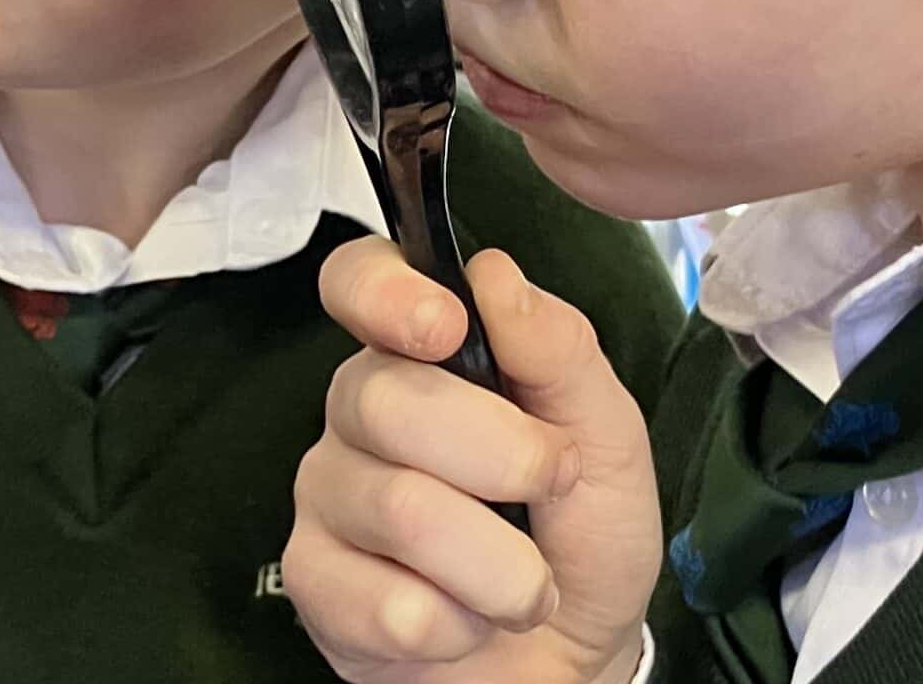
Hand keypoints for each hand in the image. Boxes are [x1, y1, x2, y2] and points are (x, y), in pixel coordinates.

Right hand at [284, 242, 661, 682]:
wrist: (574, 658)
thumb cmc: (582, 536)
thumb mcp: (606, 436)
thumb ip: (560, 351)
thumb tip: (495, 277)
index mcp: (420, 353)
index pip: (357, 282)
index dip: (385, 292)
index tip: (445, 327)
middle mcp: (359, 413)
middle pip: (387, 400)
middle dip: (501, 457)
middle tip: (552, 487)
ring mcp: (328, 497)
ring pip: (399, 509)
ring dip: (500, 566)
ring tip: (524, 583)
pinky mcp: (316, 585)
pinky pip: (386, 604)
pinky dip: (459, 626)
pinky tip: (466, 622)